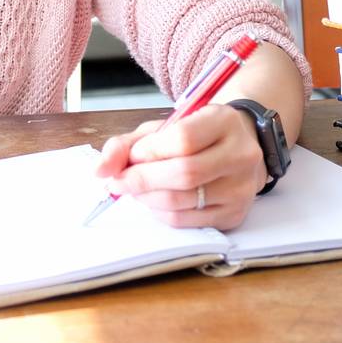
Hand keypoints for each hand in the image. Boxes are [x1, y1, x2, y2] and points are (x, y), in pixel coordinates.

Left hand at [93, 103, 268, 229]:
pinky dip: (160, 212)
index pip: (183, 139)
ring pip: (183, 201)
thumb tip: (100, 170)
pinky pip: (187, 220)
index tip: (132, 156)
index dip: (149, 151)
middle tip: (120, 181)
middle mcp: (240, 155)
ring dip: (147, 197)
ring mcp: (241, 188)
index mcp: (223, 122)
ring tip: (137, 188)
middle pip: (184, 174)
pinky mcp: (235, 214)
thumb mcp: (163, 127)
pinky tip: (155, 200)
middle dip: (141, 179)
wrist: (238, 148)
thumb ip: (127, 143)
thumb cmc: (196, 135)